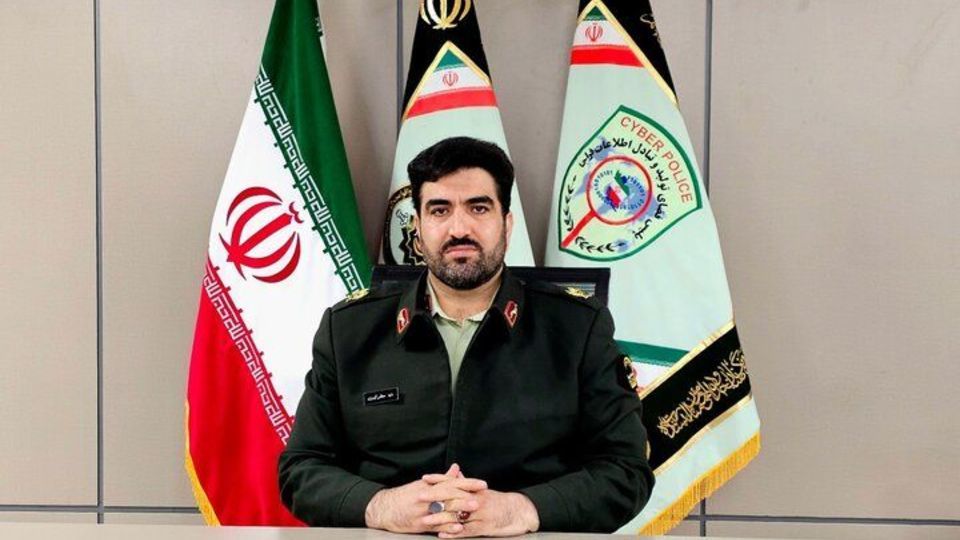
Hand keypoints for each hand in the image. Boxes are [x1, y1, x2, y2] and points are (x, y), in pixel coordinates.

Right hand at [364, 464, 485, 533]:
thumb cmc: (406, 495)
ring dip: (459, 512)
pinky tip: (458, 527)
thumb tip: (456, 468)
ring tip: (472, 512)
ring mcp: (423, 512)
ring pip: (443, 511)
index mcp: (429, 486)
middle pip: (448, 496)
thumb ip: (442, 478)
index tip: (482, 484)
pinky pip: (436, 526)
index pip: (452, 482)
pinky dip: (448, 527)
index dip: (468, 483)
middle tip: (480, 499)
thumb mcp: (423, 484)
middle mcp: (426, 498)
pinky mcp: (420, 525)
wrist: (384, 509)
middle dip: (465, 497)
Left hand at [419, 474, 539, 537]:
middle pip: (453, 497)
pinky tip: (442, 535)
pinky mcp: (484, 527)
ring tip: (425, 520)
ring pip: (457, 515)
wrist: (518, 511)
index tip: (424, 478)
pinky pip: (466, 530)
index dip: (439, 479)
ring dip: (440, 518)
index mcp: (475, 489)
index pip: (454, 482)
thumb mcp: (482, 491)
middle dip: (435, 498)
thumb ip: (467, 483)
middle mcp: (476, 499)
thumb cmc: (497, 501)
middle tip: (419, 498)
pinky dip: (454, 533)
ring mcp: (480, 513)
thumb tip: (455, 473)